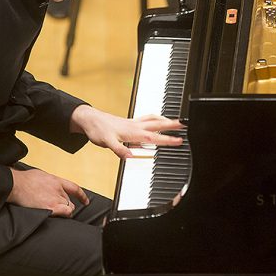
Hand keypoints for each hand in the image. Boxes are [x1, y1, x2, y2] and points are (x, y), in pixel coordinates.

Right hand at [8, 167, 88, 216]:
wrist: (16, 184)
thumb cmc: (24, 180)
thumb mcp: (41, 175)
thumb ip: (49, 182)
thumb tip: (48, 186)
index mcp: (56, 181)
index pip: (74, 188)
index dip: (82, 196)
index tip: (85, 201)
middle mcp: (58, 189)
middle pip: (69, 201)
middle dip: (66, 206)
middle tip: (58, 210)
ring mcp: (55, 198)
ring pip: (68, 209)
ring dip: (63, 212)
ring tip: (55, 214)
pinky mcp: (51, 208)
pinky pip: (65, 213)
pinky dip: (63, 216)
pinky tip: (57, 216)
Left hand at [70, 105, 184, 158]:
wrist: (90, 120)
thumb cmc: (98, 130)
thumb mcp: (107, 143)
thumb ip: (119, 149)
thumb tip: (130, 156)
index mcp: (133, 132)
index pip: (154, 137)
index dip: (167, 139)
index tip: (179, 140)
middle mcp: (135, 126)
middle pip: (158, 125)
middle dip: (172, 125)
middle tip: (185, 124)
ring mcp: (133, 123)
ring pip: (153, 120)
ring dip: (165, 120)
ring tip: (175, 121)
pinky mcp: (130, 122)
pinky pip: (146, 118)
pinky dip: (155, 118)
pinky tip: (156, 121)